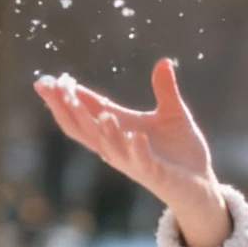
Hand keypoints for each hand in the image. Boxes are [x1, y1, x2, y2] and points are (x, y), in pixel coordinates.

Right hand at [33, 58, 230, 246]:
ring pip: (111, 147)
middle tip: (55, 89)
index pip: (87, 111)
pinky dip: (137, 149)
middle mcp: (120, 147)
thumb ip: (165, 89)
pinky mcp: (156, 174)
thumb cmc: (182, 152)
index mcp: (120, 130)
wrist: (201, 185)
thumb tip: (164, 61)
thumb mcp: (173, 114)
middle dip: (69, 111)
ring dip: (104, 131)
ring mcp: (136, 162)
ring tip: (102, 114)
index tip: (45, 82)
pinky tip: (136, 134)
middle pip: (86, 130)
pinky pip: (143, 162)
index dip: (66, 98)